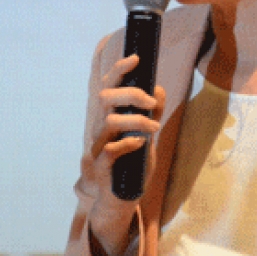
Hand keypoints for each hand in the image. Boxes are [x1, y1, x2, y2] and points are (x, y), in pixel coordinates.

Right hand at [85, 54, 166, 255]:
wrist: (121, 197)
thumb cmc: (133, 162)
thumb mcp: (148, 134)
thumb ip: (153, 113)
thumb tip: (159, 88)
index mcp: (109, 116)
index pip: (109, 86)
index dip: (119, 70)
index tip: (136, 58)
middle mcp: (99, 128)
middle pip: (105, 98)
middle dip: (131, 94)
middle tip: (152, 103)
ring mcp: (97, 147)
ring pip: (109, 121)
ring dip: (135, 120)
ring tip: (154, 126)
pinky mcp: (100, 167)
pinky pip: (109, 149)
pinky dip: (128, 143)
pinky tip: (141, 143)